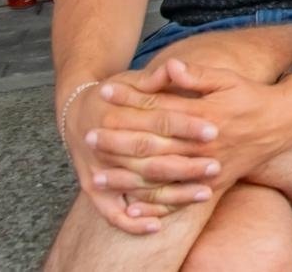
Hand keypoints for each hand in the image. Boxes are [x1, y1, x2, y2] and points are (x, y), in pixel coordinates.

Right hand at [63, 73, 219, 234]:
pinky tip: (159, 225)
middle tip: (216, 166)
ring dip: (171, 193)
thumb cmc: (114, 94)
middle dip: (185, 163)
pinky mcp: (92, 190)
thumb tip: (174, 66)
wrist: (75, 113)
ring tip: (204, 192)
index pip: (158, 120)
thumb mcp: (131, 79)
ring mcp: (97, 169)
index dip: (186, 124)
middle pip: (151, 156)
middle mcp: (104, 144)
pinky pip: (113, 212)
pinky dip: (134, 221)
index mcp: (116, 113)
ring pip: (139, 186)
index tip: (214, 129)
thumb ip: (155, 78)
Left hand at [94, 58, 291, 200]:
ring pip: (161, 176)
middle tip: (87, 138)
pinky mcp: (213, 184)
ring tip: (97, 178)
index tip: (104, 93)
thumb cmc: (252, 96)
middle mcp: (204, 143)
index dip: (130, 99)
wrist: (285, 122)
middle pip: (153, 144)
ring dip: (127, 178)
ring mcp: (208, 167)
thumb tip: (169, 67)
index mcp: (205, 114)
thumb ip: (197, 76)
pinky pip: (180, 200)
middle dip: (118, 142)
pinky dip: (155, 207)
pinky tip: (132, 210)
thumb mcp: (228, 79)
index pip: (159, 107)